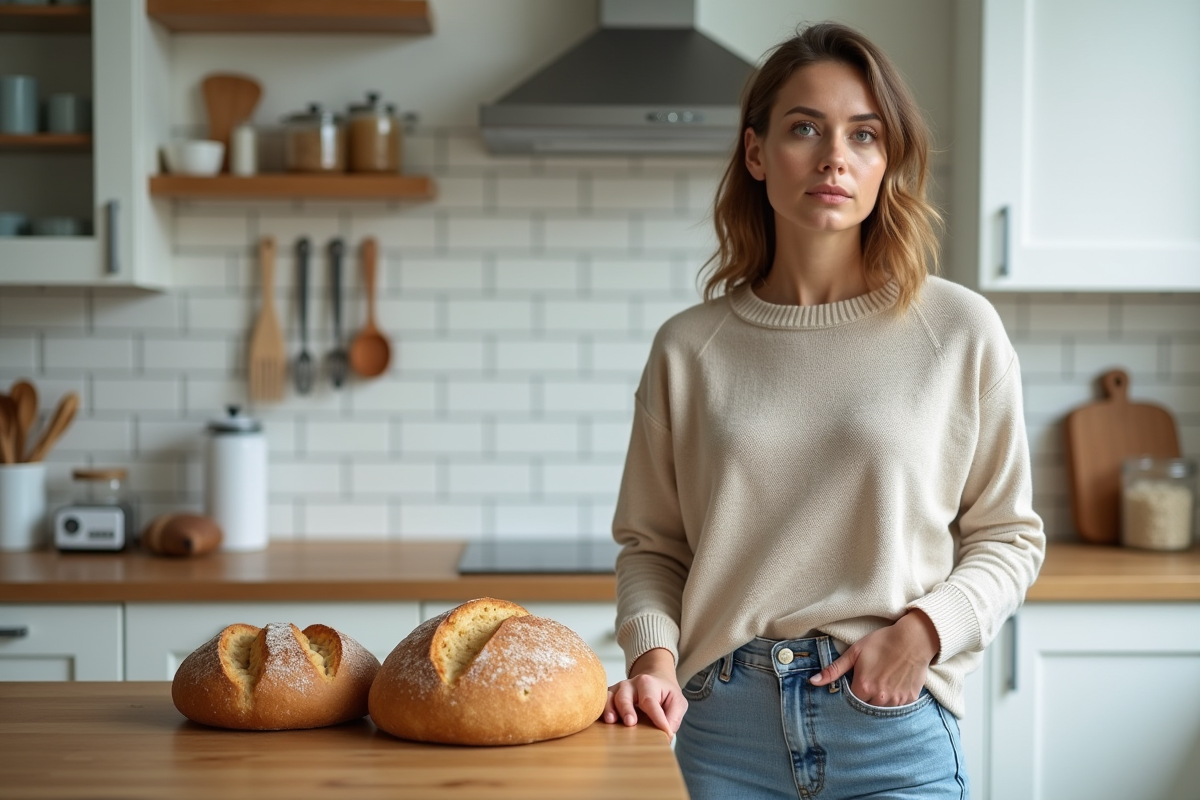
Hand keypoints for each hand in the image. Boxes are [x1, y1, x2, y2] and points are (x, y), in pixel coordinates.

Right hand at [601, 647, 686, 736]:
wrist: (654, 678)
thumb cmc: (665, 693)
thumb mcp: (677, 702)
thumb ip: (674, 717)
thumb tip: (666, 735)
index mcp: (649, 684)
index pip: (651, 701)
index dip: (657, 717)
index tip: (664, 732)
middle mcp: (631, 684)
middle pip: (624, 695)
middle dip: (626, 709)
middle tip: (630, 722)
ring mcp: (618, 690)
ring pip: (609, 697)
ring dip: (609, 709)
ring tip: (611, 721)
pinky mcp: (610, 697)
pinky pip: (602, 702)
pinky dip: (601, 712)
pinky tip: (602, 723)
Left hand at [809, 610, 939, 705]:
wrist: (913, 639)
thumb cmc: (882, 642)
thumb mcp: (854, 652)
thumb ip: (833, 670)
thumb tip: (812, 682)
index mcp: (864, 687)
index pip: (850, 701)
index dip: (851, 692)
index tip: (854, 684)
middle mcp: (880, 698)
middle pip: (866, 707)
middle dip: (864, 697)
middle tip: (869, 684)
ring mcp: (896, 701)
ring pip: (882, 710)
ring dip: (878, 701)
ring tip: (881, 684)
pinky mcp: (910, 700)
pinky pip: (897, 708)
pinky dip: (893, 701)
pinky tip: (893, 686)